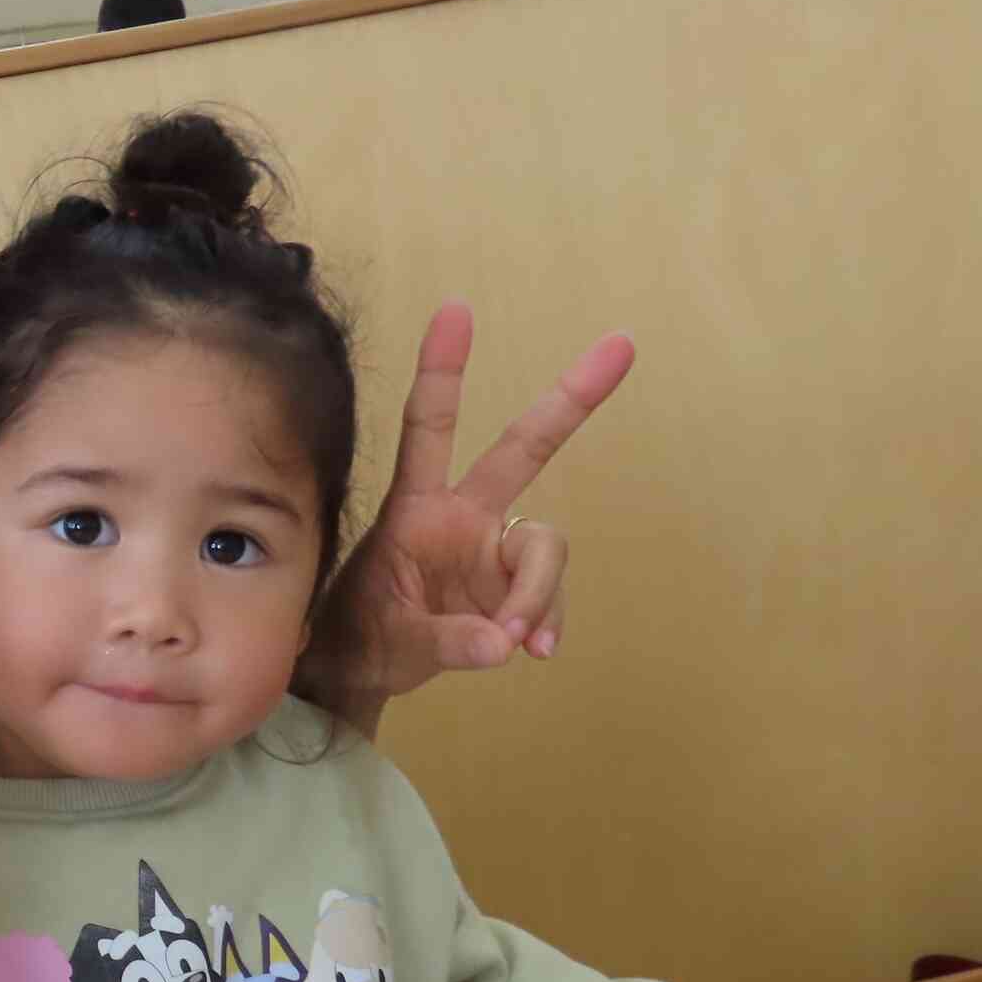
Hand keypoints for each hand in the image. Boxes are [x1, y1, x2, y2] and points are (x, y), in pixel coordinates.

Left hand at [306, 303, 632, 711]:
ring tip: (513, 639)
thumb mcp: (388, 640)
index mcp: (415, 507)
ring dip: (539, 594)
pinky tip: (531, 649)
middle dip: (571, 398)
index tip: (455, 309)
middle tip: (623, 344)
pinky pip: (547, 596)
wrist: (359, 672)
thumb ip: (443, 641)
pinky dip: (545, 621)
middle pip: (524, 448)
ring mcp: (491, 550)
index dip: (441, 370)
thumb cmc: (360, 636)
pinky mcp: (512, 588)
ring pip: (545, 547)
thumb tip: (501, 644)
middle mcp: (463, 516)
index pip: (428, 427)